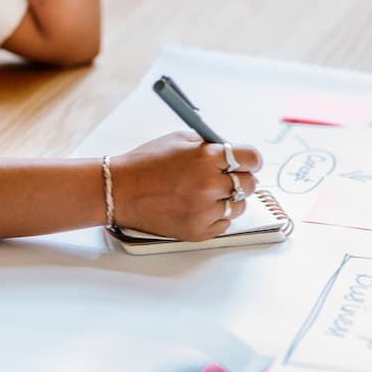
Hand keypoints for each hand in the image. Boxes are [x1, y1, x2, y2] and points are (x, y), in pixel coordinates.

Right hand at [110, 132, 262, 240]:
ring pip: (239, 206)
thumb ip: (211, 145)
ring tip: (207, 193)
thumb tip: (234, 152)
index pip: (251, 159)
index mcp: (207, 158)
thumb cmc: (146, 164)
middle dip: (240, 178)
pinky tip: (198, 206)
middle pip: (249, 184)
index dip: (250, 160)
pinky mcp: (198, 231)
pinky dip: (216, 216)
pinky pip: (224, 224)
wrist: (120, 190)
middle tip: (224, 177)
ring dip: (229, 199)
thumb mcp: (180, 140)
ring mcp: (204, 211)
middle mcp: (209, 185)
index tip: (247, 163)